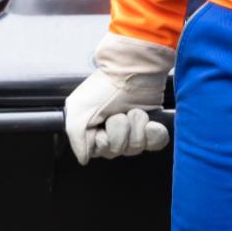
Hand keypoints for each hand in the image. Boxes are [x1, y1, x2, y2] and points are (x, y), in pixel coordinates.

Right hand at [64, 33, 173, 165]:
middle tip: (117, 114)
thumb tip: (83, 159)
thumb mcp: (77, 110)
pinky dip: (154, 133)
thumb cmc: (103, 87)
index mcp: (93, 129)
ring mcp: (133, 130)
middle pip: (117, 150)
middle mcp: (113, 132)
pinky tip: (150, 123)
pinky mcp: (151, 127)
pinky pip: (155, 144)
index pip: (99, 152)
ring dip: (134, 127)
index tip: (101, 128)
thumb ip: (75, 138)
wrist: (132, 71)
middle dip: (119, 132)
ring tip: (132, 110)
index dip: (102, 142)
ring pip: (136, 148)